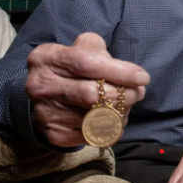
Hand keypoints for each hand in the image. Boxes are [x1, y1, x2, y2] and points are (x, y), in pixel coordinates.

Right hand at [26, 32, 149, 146]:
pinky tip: (112, 116)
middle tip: (139, 92)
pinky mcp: (55, 134)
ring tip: (126, 103)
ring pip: (96, 118)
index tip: (142, 77)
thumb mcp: (82, 48)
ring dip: (121, 112)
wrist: (47, 95)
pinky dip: (112, 127)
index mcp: (46, 58)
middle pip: (91, 95)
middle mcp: (40, 86)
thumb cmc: (72, 67)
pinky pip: (95, 135)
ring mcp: (46, 113)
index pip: (87, 64)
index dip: (118, 71)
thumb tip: (130, 74)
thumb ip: (102, 52)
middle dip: (124, 94)